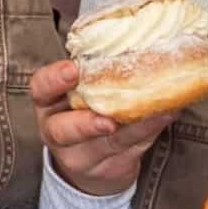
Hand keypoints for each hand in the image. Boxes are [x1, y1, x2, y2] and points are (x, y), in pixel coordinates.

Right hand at [29, 59, 173, 194]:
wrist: (92, 167)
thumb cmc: (86, 113)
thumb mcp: (81, 93)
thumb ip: (98, 73)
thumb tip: (139, 39)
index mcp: (49, 104)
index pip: (41, 89)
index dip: (54, 80)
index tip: (73, 70)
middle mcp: (58, 132)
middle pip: (63, 131)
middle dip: (85, 125)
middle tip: (108, 121)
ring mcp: (83, 156)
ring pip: (108, 143)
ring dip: (135, 126)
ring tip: (158, 111)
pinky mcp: (110, 169)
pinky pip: (132, 150)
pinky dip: (151, 131)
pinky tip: (167, 115)